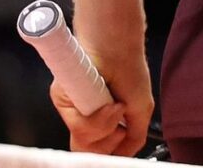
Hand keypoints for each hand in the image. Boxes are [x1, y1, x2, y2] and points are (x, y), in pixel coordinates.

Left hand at [49, 39, 152, 155]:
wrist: (119, 47)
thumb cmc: (129, 70)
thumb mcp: (140, 110)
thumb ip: (133, 138)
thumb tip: (122, 156)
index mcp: (98, 121)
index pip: (95, 149)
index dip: (108, 150)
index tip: (120, 138)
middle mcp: (82, 117)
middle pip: (87, 151)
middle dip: (109, 141)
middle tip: (120, 116)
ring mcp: (71, 110)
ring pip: (83, 142)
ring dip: (107, 127)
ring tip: (116, 105)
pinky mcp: (62, 101)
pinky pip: (79, 127)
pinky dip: (99, 118)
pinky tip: (108, 101)